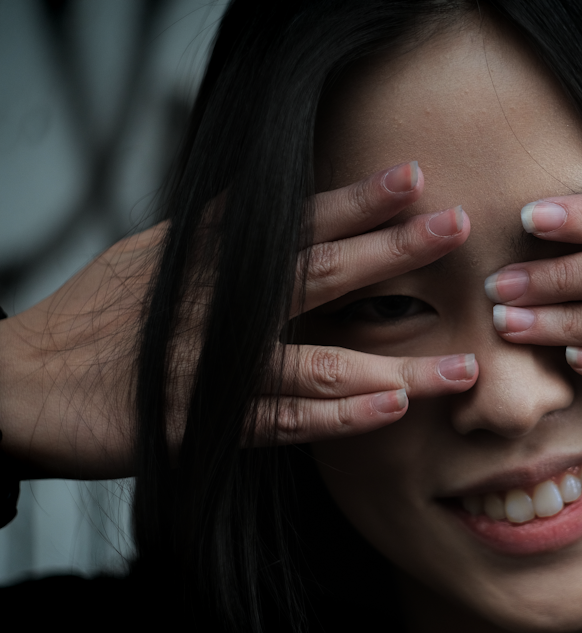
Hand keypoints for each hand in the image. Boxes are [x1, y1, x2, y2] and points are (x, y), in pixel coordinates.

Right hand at [0, 162, 478, 478]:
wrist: (25, 383)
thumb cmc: (97, 318)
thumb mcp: (155, 256)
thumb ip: (217, 235)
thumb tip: (271, 203)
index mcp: (209, 262)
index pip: (293, 222)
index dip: (354, 199)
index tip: (412, 178)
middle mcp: (220, 309)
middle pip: (317, 274)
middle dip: (390, 251)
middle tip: (454, 231)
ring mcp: (216, 369)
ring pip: (319, 364)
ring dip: (395, 366)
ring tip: (461, 366)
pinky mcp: (205, 426)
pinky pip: (284, 424)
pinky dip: (338, 419)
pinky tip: (389, 411)